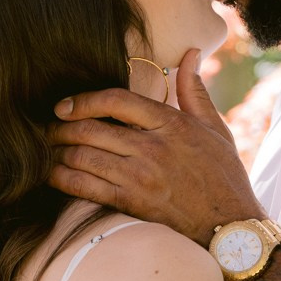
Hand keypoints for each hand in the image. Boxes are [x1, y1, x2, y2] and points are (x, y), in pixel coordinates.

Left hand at [48, 50, 259, 243]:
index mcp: (171, 124)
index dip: (84, 100)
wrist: (232, 227)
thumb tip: (190, 53)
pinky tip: (53, 175)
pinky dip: (64, 179)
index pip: (117, 100)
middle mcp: (153, 148)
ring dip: (59, 152)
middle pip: (92, 129)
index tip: (65, 105)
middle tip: (48, 128)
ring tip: (48, 149)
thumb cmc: (224, 175)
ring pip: (85, 157)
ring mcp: (141, 177)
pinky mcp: (133, 204)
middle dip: (61, 127)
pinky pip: (87, 188)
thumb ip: (194, 90)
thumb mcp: (215, 128)